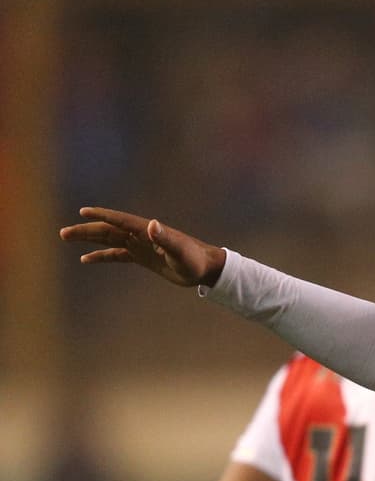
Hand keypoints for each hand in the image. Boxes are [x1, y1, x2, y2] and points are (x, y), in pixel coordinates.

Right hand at [60, 207, 225, 286]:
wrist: (205, 268)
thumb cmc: (195, 259)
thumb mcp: (180, 250)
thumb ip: (165, 238)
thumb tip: (152, 225)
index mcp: (147, 231)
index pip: (120, 221)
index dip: (103, 216)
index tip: (84, 211)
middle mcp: (141, 236)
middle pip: (108, 231)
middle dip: (86, 230)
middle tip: (64, 232)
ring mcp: (140, 246)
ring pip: (109, 240)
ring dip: (89, 239)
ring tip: (67, 238)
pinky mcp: (142, 258)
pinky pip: (117, 255)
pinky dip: (102, 256)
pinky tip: (86, 259)